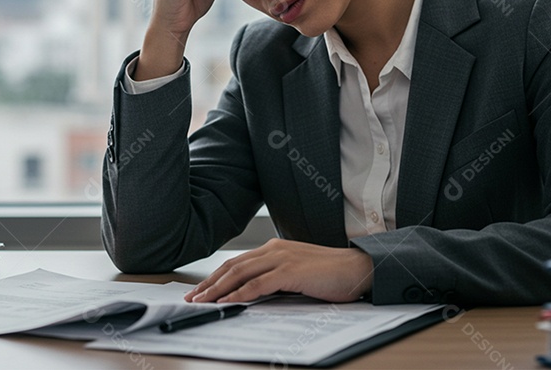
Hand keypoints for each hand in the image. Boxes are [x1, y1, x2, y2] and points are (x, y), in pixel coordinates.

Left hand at [184, 238, 373, 303]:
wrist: (358, 268)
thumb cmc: (331, 274)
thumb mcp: (298, 273)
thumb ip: (276, 278)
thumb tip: (253, 294)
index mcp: (274, 248)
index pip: (237, 263)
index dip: (215, 277)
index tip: (200, 290)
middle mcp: (274, 249)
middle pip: (232, 266)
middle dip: (209, 283)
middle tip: (192, 297)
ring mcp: (282, 258)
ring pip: (240, 274)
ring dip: (217, 289)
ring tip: (201, 302)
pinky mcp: (291, 271)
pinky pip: (258, 284)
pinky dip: (240, 293)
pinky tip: (227, 302)